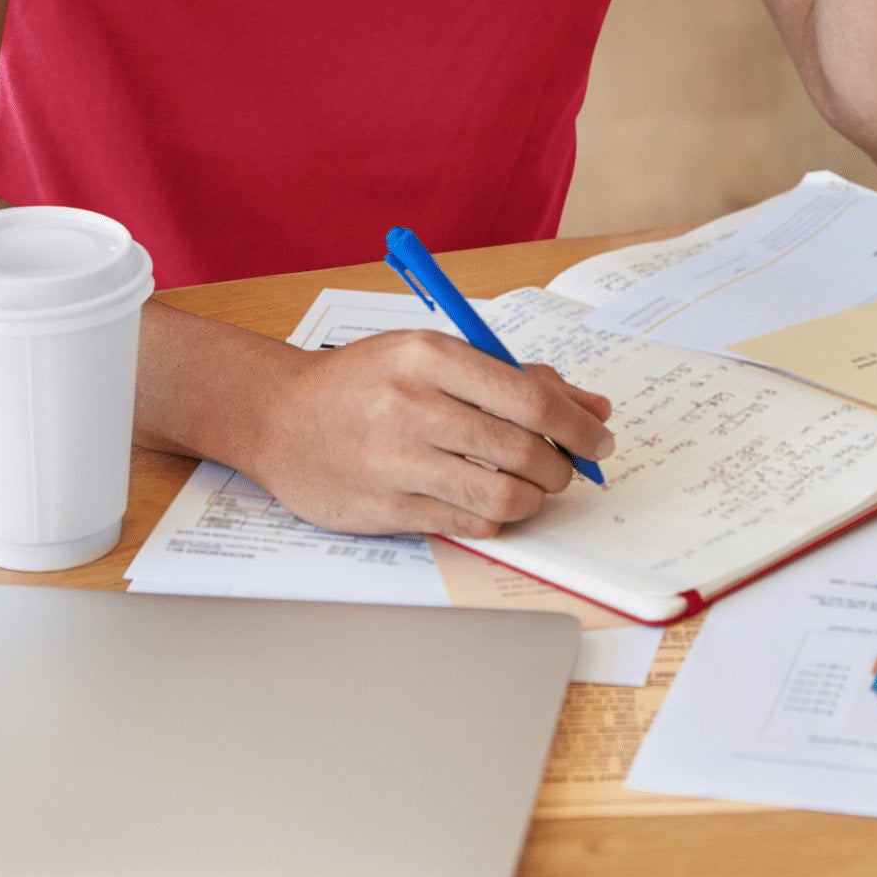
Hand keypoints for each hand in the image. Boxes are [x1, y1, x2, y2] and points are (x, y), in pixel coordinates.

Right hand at [246, 329, 614, 537]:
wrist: (278, 416)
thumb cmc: (365, 381)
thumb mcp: (433, 354)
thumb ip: (515, 376)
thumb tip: (593, 407)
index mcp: (429, 355)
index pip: (528, 396)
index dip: (576, 425)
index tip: (598, 438)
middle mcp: (412, 405)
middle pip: (521, 449)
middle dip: (561, 467)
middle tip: (568, 469)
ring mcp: (396, 461)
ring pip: (501, 494)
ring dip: (534, 498)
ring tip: (534, 488)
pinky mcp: (384, 508)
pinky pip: (467, 522)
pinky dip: (495, 516)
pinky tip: (492, 501)